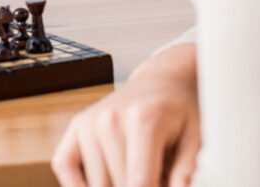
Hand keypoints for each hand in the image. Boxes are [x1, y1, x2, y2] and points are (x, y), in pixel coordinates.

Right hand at [52, 43, 199, 186]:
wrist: (159, 83)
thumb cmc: (179, 112)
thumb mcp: (197, 137)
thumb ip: (187, 169)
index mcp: (144, 120)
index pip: (139, 182)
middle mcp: (110, 119)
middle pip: (119, 186)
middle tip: (157, 177)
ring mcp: (89, 121)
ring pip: (95, 183)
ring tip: (137, 174)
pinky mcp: (76, 125)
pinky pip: (63, 166)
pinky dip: (77, 184)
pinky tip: (102, 182)